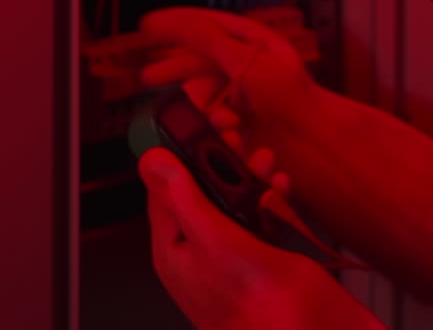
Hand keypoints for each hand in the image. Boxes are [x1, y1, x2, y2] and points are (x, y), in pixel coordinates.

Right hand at [140, 7, 315, 142]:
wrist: (316, 135)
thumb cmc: (287, 93)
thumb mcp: (244, 59)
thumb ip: (209, 39)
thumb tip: (175, 22)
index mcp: (253, 40)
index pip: (206, 24)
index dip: (174, 23)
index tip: (145, 26)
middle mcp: (250, 61)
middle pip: (202, 58)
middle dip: (173, 66)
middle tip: (145, 76)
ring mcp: (251, 89)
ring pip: (208, 87)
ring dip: (191, 96)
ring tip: (170, 105)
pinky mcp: (252, 116)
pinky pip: (219, 111)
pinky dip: (210, 117)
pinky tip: (211, 126)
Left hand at [140, 147, 383, 329]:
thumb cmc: (264, 308)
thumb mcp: (216, 240)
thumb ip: (184, 198)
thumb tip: (152, 162)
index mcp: (176, 251)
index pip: (163, 189)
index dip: (177, 152)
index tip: (195, 125)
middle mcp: (200, 254)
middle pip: (199, 190)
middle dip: (218, 159)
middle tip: (235, 136)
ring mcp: (232, 257)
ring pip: (231, 201)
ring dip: (246, 175)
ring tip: (263, 159)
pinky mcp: (263, 260)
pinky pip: (258, 218)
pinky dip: (269, 197)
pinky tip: (280, 187)